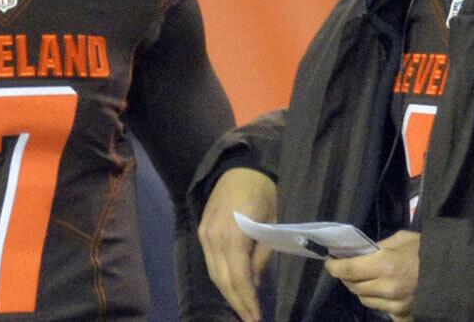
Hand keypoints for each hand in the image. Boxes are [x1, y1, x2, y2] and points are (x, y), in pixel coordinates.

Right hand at [198, 167, 276, 320]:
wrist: (241, 167)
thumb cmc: (263, 193)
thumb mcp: (271, 224)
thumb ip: (262, 256)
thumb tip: (254, 283)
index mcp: (233, 237)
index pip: (239, 278)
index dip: (247, 300)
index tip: (256, 317)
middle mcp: (213, 239)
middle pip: (223, 281)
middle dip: (237, 302)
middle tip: (249, 319)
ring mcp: (204, 236)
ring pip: (214, 274)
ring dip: (227, 293)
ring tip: (241, 309)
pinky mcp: (202, 232)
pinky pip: (210, 262)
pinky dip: (220, 278)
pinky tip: (231, 287)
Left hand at [325, 230, 419, 320]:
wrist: (454, 271)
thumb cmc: (427, 250)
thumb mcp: (402, 239)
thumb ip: (379, 246)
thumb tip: (362, 252)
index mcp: (385, 265)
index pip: (349, 270)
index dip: (335, 267)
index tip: (329, 263)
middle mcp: (387, 288)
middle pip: (354, 287)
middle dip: (347, 277)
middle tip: (347, 268)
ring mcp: (395, 305)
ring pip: (365, 300)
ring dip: (360, 290)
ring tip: (364, 279)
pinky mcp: (403, 314)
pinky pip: (381, 309)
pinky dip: (377, 301)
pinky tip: (381, 292)